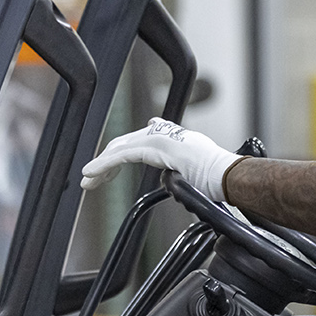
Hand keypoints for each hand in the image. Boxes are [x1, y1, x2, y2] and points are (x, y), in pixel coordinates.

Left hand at [81, 118, 241, 200]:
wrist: (228, 177)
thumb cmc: (219, 180)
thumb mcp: (193, 176)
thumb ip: (177, 174)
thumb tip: (168, 179)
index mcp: (173, 140)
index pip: (138, 144)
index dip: (119, 155)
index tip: (106, 169)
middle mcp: (164, 134)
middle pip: (125, 144)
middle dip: (105, 162)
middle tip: (91, 178)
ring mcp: (160, 138)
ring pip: (120, 148)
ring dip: (100, 165)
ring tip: (87, 179)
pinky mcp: (154, 147)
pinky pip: (122, 155)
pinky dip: (103, 165)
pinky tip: (92, 173)